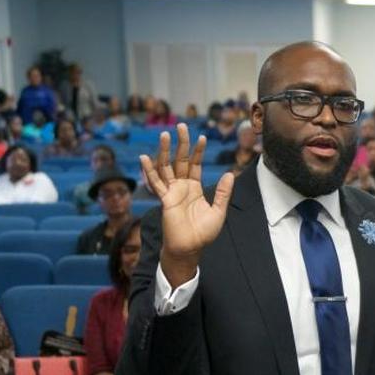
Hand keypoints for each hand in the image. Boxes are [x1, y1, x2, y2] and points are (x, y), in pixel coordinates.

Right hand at [140, 123, 234, 286]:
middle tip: (180, 126)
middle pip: (180, 160)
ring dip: (164, 151)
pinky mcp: (165, 199)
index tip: (201, 137)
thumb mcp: (218, 211)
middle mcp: (182, 187)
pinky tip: (144, 157)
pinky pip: (156, 183)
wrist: (191, 248)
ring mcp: (172, 192)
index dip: (197, 151)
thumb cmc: (204, 233)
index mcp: (194, 188)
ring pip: (166, 167)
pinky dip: (149, 170)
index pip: (194, 164)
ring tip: (164, 135)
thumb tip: (229, 174)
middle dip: (181, 143)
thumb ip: (222, 193)